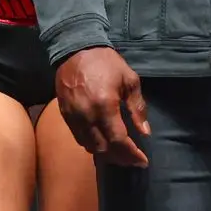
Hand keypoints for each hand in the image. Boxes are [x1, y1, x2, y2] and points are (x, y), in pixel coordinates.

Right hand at [55, 47, 148, 166]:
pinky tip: (103, 144)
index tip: (142, 161)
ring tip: (120, 155)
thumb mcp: (130, 81)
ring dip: (106, 155)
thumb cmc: (107, 63)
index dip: (131, 154)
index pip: (118, 140)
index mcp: (105, 106)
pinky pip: (78, 138)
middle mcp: (86, 116)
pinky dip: (92, 146)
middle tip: (133, 160)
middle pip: (103, 149)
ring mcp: (73, 117)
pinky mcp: (64, 115)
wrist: (76, 50)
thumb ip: (137, 108)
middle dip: (120, 158)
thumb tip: (145, 132)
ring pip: (89, 147)